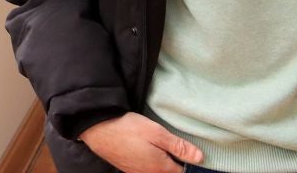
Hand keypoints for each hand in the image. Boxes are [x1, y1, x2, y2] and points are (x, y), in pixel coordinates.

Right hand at [79, 113, 203, 172]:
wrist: (96, 128)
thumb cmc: (127, 128)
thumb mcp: (156, 133)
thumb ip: (179, 147)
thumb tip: (200, 158)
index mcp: (161, 168)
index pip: (184, 172)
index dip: (190, 162)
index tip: (190, 152)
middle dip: (175, 163)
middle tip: (174, 146)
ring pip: (156, 171)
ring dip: (162, 162)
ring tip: (159, 146)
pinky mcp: (127, 168)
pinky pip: (145, 169)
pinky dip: (150, 163)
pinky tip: (146, 149)